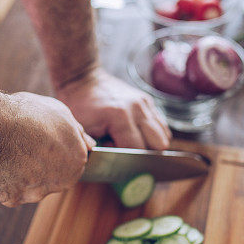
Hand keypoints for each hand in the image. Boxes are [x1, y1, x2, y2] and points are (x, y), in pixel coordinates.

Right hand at [0, 92, 94, 206]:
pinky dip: (3, 178)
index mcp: (77, 161)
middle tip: (24, 142)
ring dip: (21, 170)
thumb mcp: (61, 114)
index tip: (40, 136)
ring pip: (29, 183)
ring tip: (8, 147)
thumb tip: (91, 145)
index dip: (53, 145)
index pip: (69, 158)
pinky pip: (8, 189)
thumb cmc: (30, 115)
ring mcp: (37, 193)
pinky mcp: (13, 199)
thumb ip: (78, 133)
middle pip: (51, 174)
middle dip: (39, 161)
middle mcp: (61, 182)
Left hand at [56, 68, 171, 149]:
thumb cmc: (79, 106)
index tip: (114, 156)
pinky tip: (138, 134)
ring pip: (164, 135)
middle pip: (159, 144)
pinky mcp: (148, 100)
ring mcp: (145, 103)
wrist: (83, 78)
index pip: (137, 150)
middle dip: (145, 155)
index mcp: (119, 116)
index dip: (127, 159)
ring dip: (152, 145)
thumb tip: (109, 165)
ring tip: (132, 143)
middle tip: (126, 152)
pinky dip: (154, 134)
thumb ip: (95, 149)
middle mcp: (137, 108)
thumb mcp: (81, 129)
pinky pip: (161, 124)